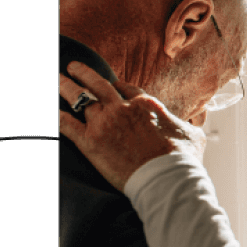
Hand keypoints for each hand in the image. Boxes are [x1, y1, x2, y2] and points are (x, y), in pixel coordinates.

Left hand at [58, 61, 206, 191]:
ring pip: (79, 98)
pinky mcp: (91, 142)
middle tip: (74, 67)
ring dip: (66, 86)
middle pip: (99, 84)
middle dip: (84, 73)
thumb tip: (194, 125)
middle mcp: (123, 108)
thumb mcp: (194, 137)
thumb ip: (188, 126)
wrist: (166, 179)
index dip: (116, 85)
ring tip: (57, 79)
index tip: (110, 85)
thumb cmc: (183, 161)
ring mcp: (105, 123)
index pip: (126, 88)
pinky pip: (67, 124)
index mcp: (147, 104)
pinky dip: (58, 117)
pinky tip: (52, 112)